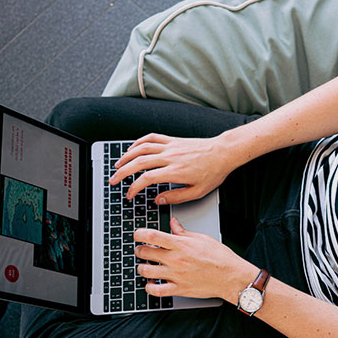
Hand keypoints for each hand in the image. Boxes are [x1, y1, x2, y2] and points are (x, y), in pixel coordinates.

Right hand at [110, 133, 232, 204]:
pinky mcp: (172, 140)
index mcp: (175, 171)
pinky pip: (151, 138)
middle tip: (114, 180)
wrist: (223, 152)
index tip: (130, 194)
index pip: (146, 179)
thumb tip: (158, 200)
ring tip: (117, 165)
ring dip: (126, 156)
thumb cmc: (213, 172)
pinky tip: (132, 149)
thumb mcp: (197, 192)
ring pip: (141, 148)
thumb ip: (176, 197)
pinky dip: (138, 142)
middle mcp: (170, 157)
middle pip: (138, 162)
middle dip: (122, 172)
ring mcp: (170, 146)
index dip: (134, 187)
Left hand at [134, 218, 256, 303]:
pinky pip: (156, 291)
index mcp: (181, 244)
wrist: (231, 277)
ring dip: (142, 267)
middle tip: (141, 249)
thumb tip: (173, 223)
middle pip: (145, 253)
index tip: (137, 234)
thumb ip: (183, 231)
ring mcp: (175, 275)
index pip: (152, 236)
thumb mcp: (202, 238)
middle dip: (139, 250)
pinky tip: (150, 283)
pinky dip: (149, 287)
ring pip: (146, 271)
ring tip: (145, 265)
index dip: (139, 233)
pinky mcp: (178, 289)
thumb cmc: (220, 257)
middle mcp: (175, 260)